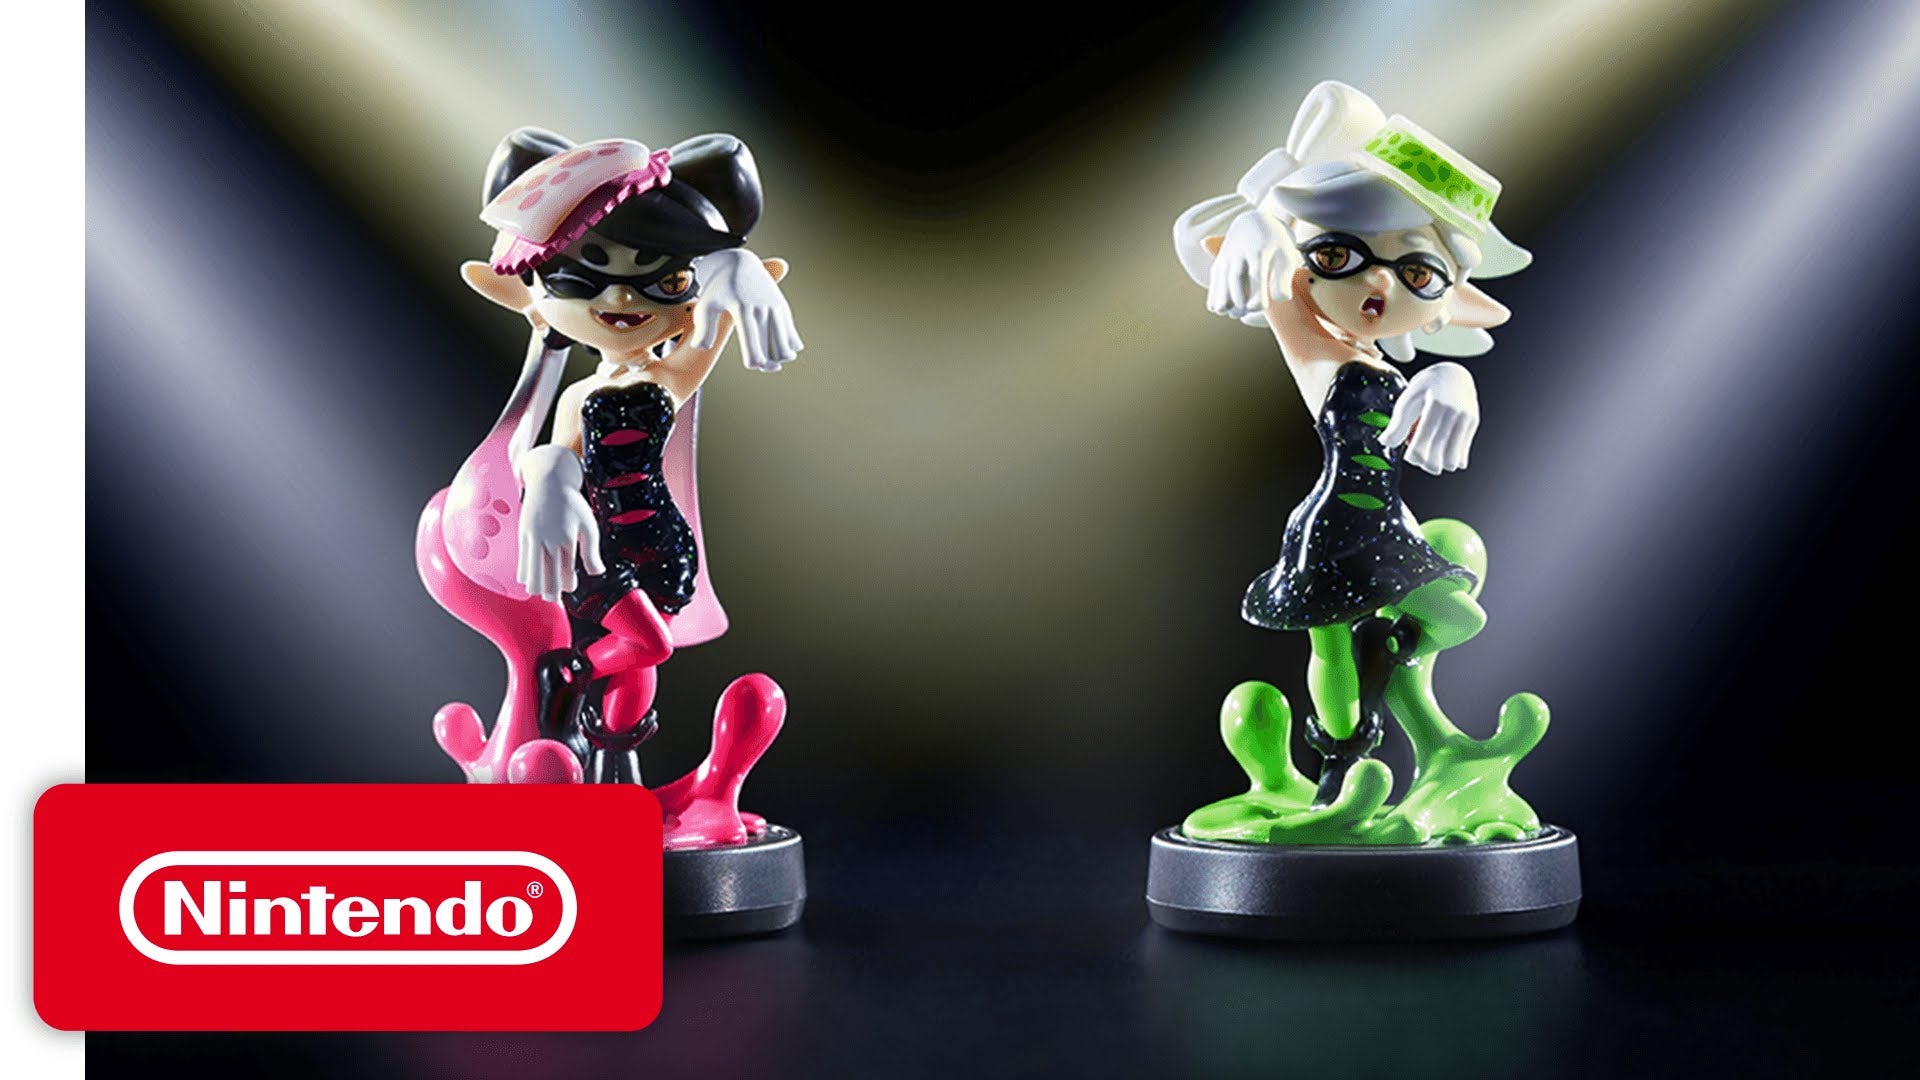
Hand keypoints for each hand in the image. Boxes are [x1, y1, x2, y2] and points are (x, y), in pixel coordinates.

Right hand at [515, 445, 605, 601]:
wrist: (549, 481)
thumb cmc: (571, 503)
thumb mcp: (588, 525)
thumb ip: (592, 552)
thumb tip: (596, 572)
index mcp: (566, 540)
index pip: (565, 573)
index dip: (568, 584)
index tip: (571, 586)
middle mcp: (547, 541)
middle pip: (545, 578)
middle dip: (550, 592)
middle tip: (554, 598)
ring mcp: (532, 539)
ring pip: (531, 573)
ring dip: (537, 585)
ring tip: (543, 590)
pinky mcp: (523, 535)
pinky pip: (521, 562)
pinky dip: (526, 573)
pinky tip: (530, 578)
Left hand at [689, 247, 803, 371]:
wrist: (739, 264)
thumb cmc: (718, 288)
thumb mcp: (705, 305)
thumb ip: (703, 329)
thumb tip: (702, 348)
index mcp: (743, 310)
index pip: (754, 347)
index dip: (754, 362)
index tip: (751, 364)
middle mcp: (762, 309)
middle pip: (772, 350)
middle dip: (769, 364)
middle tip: (762, 365)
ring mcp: (775, 308)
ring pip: (785, 344)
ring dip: (780, 357)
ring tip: (771, 358)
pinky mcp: (782, 307)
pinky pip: (791, 335)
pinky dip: (788, 346)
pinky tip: (779, 348)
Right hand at [1207, 210, 1299, 318]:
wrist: (1255, 222)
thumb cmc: (1275, 244)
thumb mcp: (1287, 257)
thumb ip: (1284, 279)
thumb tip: (1279, 299)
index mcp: (1261, 250)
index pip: (1257, 273)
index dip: (1257, 293)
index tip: (1260, 308)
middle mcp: (1241, 251)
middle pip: (1236, 276)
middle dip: (1237, 296)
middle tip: (1242, 313)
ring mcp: (1228, 255)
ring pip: (1222, 277)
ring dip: (1222, 297)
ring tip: (1227, 313)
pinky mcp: (1220, 261)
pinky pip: (1215, 278)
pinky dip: (1214, 293)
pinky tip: (1217, 309)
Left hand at [1381, 361, 1477, 474]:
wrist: (1453, 374)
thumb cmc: (1426, 388)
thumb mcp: (1408, 399)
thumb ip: (1397, 423)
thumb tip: (1385, 443)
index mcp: (1436, 405)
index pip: (1423, 443)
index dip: (1413, 456)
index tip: (1408, 455)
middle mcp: (1454, 413)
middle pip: (1437, 457)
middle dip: (1424, 463)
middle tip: (1418, 456)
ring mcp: (1466, 419)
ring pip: (1451, 461)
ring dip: (1438, 464)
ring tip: (1431, 453)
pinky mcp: (1473, 425)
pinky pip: (1462, 457)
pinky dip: (1450, 460)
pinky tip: (1443, 451)